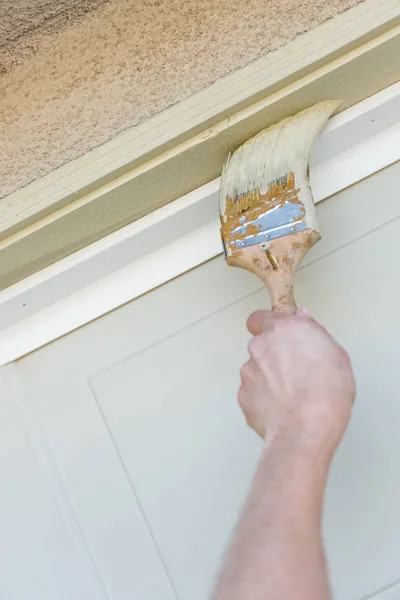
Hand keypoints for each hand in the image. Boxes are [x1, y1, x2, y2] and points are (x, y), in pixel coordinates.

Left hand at [238, 309, 354, 459]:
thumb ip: (315, 332)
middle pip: (261, 345)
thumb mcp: (337, 354)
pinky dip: (263, 399)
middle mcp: (261, 346)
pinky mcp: (243, 395)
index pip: (262, 318)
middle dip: (273, 356)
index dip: (269, 326)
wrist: (306, 428)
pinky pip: (252, 393)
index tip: (278, 335)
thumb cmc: (326, 393)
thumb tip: (304, 320)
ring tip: (290, 396)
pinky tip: (281, 409)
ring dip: (268, 378)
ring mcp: (248, 371)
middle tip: (294, 373)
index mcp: (285, 330)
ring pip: (256, 370)